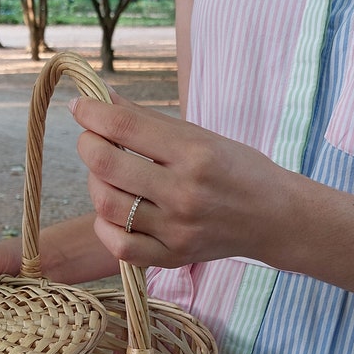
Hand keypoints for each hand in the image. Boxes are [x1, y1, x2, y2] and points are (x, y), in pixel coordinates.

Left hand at [68, 90, 293, 268]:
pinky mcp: (173, 256)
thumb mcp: (201, 136)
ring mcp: (177, 229)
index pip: (125, 127)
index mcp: (194, 153)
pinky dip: (105, 226)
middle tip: (91, 140)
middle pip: (108, 165)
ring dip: (94, 184)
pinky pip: (120, 246)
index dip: (92, 113)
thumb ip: (147, 121)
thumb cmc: (236, 170)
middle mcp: (184, 192)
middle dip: (88, 145)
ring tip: (104, 175)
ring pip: (107, 205)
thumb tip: (99, 97)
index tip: (80, 106)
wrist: (274, 218)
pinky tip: (112, 212)